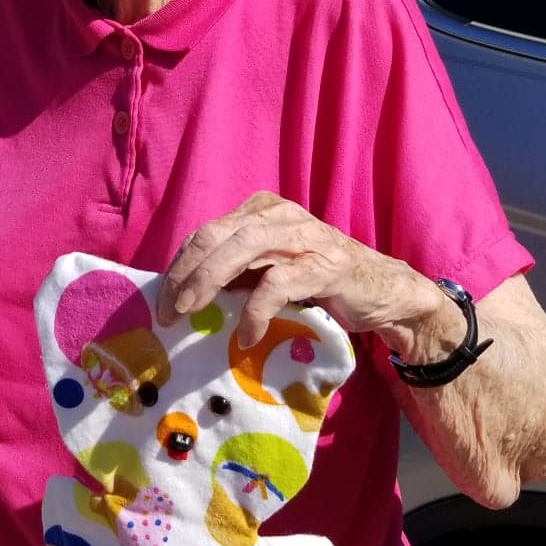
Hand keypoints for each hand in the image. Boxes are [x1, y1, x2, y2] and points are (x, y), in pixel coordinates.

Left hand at [157, 192, 450, 351]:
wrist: (383, 292)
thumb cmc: (320, 282)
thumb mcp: (271, 269)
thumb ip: (237, 272)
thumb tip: (185, 296)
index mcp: (261, 211)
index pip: (206, 232)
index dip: (179, 265)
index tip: (161, 300)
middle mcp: (280, 216)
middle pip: (216, 236)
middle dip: (185, 274)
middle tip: (168, 312)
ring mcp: (304, 237)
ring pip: (242, 249)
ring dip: (208, 283)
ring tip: (191, 314)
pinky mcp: (324, 266)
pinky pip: (278, 283)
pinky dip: (255, 310)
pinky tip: (246, 334)